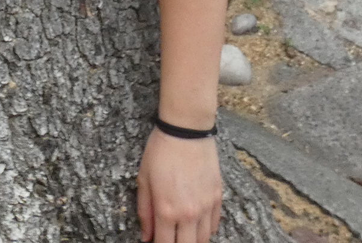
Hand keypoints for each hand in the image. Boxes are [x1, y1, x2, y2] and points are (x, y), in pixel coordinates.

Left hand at [137, 127, 221, 241]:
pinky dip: (206, 229)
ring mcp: (205, 206)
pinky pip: (214, 224)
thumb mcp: (143, 178)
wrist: (186, 130)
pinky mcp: (217, 197)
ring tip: (183, 232)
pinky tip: (197, 224)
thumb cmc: (161, 151)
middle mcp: (188, 213)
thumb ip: (144, 210)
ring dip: (192, 239)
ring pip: (203, 239)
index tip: (156, 240)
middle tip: (169, 236)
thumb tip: (146, 236)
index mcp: (166, 210)